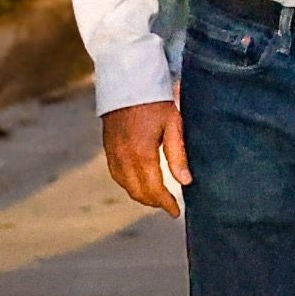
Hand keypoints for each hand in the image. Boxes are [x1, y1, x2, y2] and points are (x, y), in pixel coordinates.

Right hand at [101, 100, 188, 217]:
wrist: (128, 83)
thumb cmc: (156, 102)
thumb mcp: (173, 124)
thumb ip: (178, 155)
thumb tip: (186, 182)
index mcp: (142, 154)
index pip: (154, 189)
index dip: (166, 203)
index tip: (176, 212)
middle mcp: (124, 158)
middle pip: (138, 192)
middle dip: (154, 202)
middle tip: (169, 205)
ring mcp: (113, 154)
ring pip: (126, 186)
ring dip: (141, 195)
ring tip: (158, 197)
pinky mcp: (108, 149)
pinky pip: (117, 176)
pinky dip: (129, 185)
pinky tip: (140, 183)